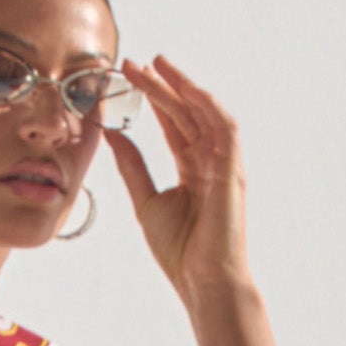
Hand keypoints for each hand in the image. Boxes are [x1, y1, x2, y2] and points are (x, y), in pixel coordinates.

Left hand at [106, 54, 251, 314]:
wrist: (203, 282)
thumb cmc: (180, 252)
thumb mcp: (145, 201)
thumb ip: (132, 165)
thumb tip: (112, 133)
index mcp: (192, 171)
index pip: (173, 125)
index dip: (154, 99)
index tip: (129, 77)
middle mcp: (210, 162)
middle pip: (185, 113)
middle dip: (161, 85)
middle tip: (134, 63)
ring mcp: (224, 165)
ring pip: (203, 113)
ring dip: (181, 87)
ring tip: (155, 65)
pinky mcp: (233, 170)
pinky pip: (224, 127)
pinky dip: (206, 104)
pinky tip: (186, 87)